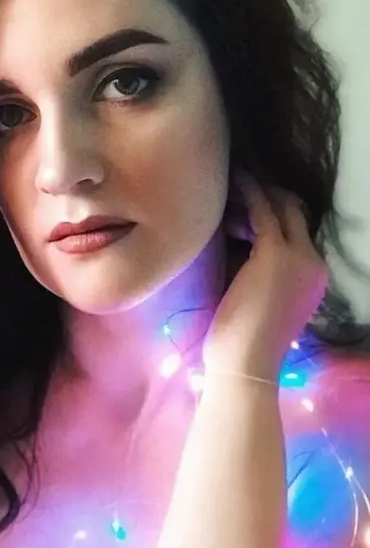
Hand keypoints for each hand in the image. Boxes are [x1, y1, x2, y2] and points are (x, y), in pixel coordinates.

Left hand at [203, 174, 328, 381]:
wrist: (244, 368)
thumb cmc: (243, 345)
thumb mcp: (262, 303)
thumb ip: (262, 275)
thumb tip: (241, 247)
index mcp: (311, 278)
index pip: (297, 233)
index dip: (275, 212)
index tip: (250, 200)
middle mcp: (313, 263)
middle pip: (295, 214)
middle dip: (271, 194)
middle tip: (244, 179)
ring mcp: (298, 257)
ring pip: (281, 207)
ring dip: (258, 191)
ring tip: (234, 180)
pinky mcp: (275, 254)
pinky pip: (262, 211)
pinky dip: (249, 192)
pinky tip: (235, 180)